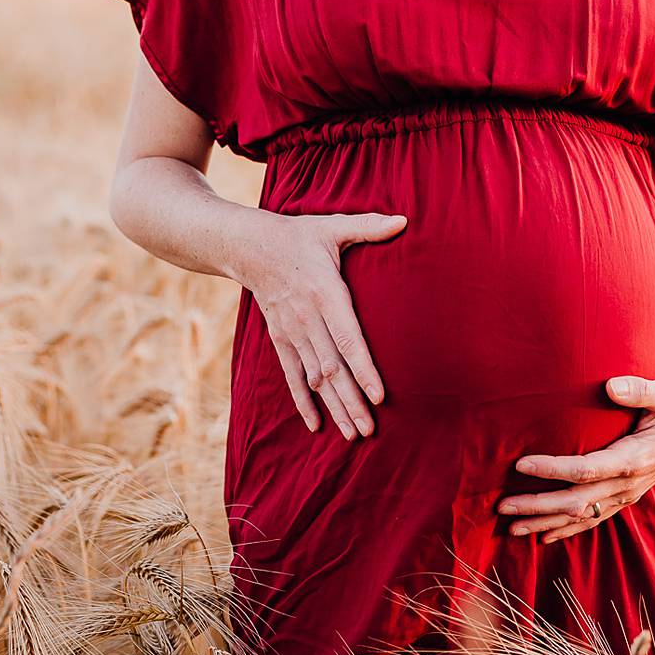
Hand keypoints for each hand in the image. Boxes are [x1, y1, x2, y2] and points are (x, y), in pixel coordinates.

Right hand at [242, 209, 406, 442]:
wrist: (250, 246)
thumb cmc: (300, 236)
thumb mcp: (333, 226)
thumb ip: (369, 226)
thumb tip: (404, 220)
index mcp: (326, 294)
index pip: (349, 340)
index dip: (364, 370)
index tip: (380, 396)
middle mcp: (308, 319)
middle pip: (334, 368)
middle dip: (352, 401)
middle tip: (370, 430)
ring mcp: (292, 332)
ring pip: (315, 378)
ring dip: (334, 406)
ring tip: (353, 433)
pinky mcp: (280, 338)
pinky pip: (292, 375)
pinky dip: (303, 401)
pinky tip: (317, 425)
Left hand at [497, 377, 654, 543]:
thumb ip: (639, 390)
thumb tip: (610, 386)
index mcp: (634, 458)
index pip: (585, 469)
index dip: (552, 469)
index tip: (520, 464)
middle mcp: (628, 483)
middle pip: (576, 501)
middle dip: (537, 505)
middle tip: (501, 505)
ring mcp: (626, 494)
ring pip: (581, 516)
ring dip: (546, 523)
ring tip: (511, 527)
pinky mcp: (625, 496)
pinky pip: (593, 519)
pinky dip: (567, 529)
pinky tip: (544, 536)